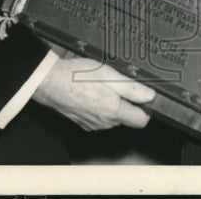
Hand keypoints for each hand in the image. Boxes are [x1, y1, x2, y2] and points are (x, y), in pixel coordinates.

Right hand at [31, 57, 154, 130]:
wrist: (50, 83)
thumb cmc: (76, 76)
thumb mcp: (108, 74)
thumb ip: (131, 88)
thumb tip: (150, 96)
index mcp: (113, 111)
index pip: (141, 120)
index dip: (146, 108)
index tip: (143, 96)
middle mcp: (105, 122)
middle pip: (127, 117)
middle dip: (128, 103)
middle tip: (119, 84)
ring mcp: (93, 125)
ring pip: (113, 118)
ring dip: (113, 104)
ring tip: (103, 86)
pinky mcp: (84, 123)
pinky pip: (100, 118)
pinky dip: (100, 108)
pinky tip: (92, 93)